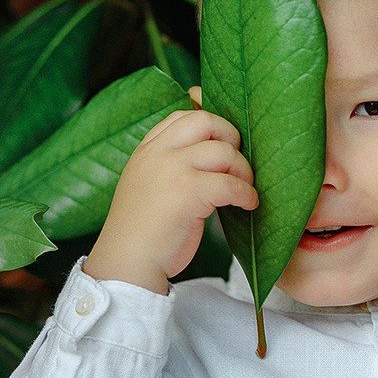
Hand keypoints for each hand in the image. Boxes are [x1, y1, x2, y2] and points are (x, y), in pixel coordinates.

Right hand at [84, 94, 256, 292]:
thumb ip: (169, 166)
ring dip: (243, 170)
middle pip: (206, 121)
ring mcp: (172, 169)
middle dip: (231, 137)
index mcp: (148, 149)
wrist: (128, 261)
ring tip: (245, 188)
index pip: (183, 116)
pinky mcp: (188, 191)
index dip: (211, 121)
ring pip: (224, 151)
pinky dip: (246, 193)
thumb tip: (211, 155)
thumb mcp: (148, 185)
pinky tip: (248, 204)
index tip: (226, 137)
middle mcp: (159, 152)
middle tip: (238, 164)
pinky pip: (230, 183)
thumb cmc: (143, 231)